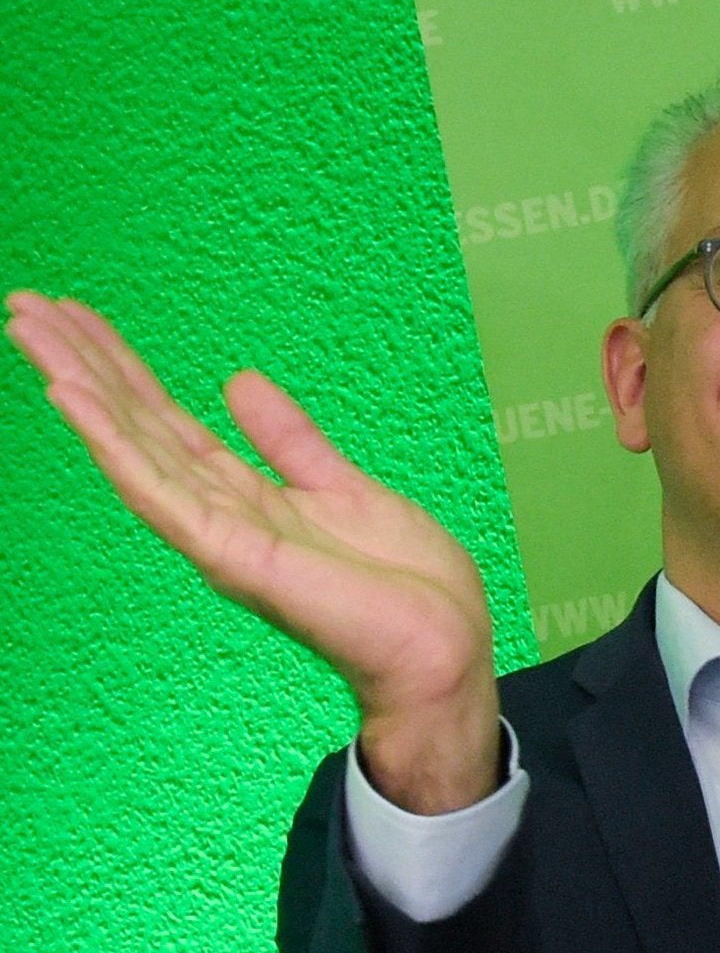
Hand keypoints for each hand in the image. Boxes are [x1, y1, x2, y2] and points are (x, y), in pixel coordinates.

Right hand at [6, 292, 501, 812]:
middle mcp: (220, 515)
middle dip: (82, 364)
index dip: (121, 368)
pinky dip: (115, 444)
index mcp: (246, 497)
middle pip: (137, 426)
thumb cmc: (406, 587)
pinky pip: (161, 493)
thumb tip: (239, 383)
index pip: (166, 421)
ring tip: (31, 332)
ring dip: (81, 389)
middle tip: (26, 304)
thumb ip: (288, 441)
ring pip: (134, 448)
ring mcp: (221, 536)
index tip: (75, 316)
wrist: (444, 648)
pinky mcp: (234, 555)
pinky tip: (74, 398)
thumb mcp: (345, 489)